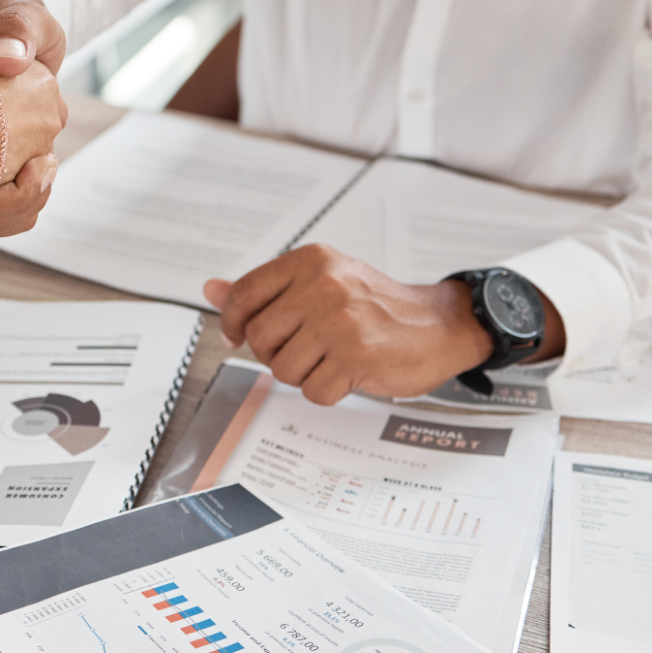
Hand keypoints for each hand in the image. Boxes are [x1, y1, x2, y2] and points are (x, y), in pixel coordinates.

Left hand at [204, 245, 495, 405]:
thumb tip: (211, 288)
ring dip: (304, 374)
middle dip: (275, 353)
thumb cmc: (376, 306)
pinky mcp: (357, 357)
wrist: (440, 324)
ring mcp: (340, 321)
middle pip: (259, 338)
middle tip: (306, 348)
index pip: (244, 294)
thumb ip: (265, 289)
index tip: (238, 336)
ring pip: (283, 369)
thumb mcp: (321, 282)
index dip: (233, 323)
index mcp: (311, 261)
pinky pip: (313, 391)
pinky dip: (328, 390)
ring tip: (331, 358)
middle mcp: (324, 286)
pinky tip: (349, 372)